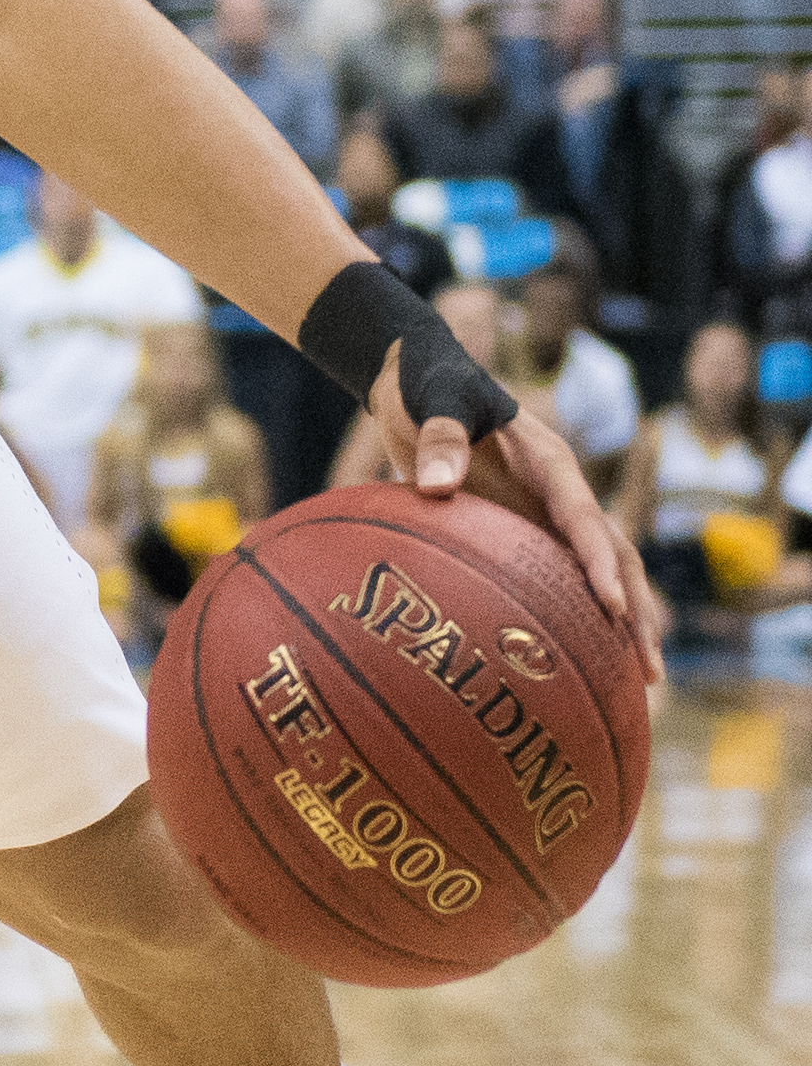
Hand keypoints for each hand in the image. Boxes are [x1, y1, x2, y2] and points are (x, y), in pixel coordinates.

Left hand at [372, 347, 665, 685]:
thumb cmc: (428, 387)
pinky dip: (575, 617)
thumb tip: (438, 487)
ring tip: (639, 682)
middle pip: (613, 554)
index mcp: (548, 463)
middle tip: (646, 669)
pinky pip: (555, 577)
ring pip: (596, 572)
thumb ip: (440, 438)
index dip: (599, 563)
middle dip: (634, 610)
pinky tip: (578, 664)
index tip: (610, 608)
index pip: (583, 518)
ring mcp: (544, 515)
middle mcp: (558, 494)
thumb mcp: (434, 401)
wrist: (418, 383)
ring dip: (621, 622)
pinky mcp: (522, 531)